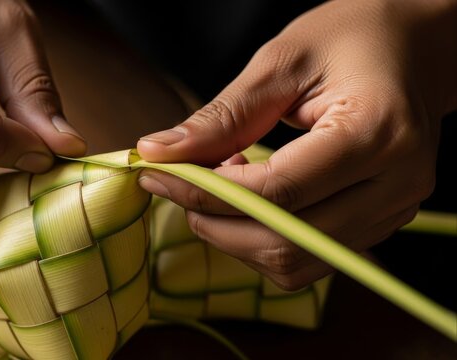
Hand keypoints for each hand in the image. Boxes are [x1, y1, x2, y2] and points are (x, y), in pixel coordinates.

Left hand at [137, 0, 456, 289]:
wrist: (418, 46)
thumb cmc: (354, 38)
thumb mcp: (282, 61)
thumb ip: (223, 117)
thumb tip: (159, 153)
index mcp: (377, 132)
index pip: (277, 191)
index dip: (206, 193)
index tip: (157, 174)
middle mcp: (396, 184)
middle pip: (285, 241)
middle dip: (215, 223)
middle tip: (179, 183)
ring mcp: (395, 210)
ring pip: (295, 263)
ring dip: (237, 236)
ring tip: (220, 185)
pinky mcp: (381, 222)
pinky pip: (309, 258)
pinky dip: (263, 238)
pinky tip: (250, 197)